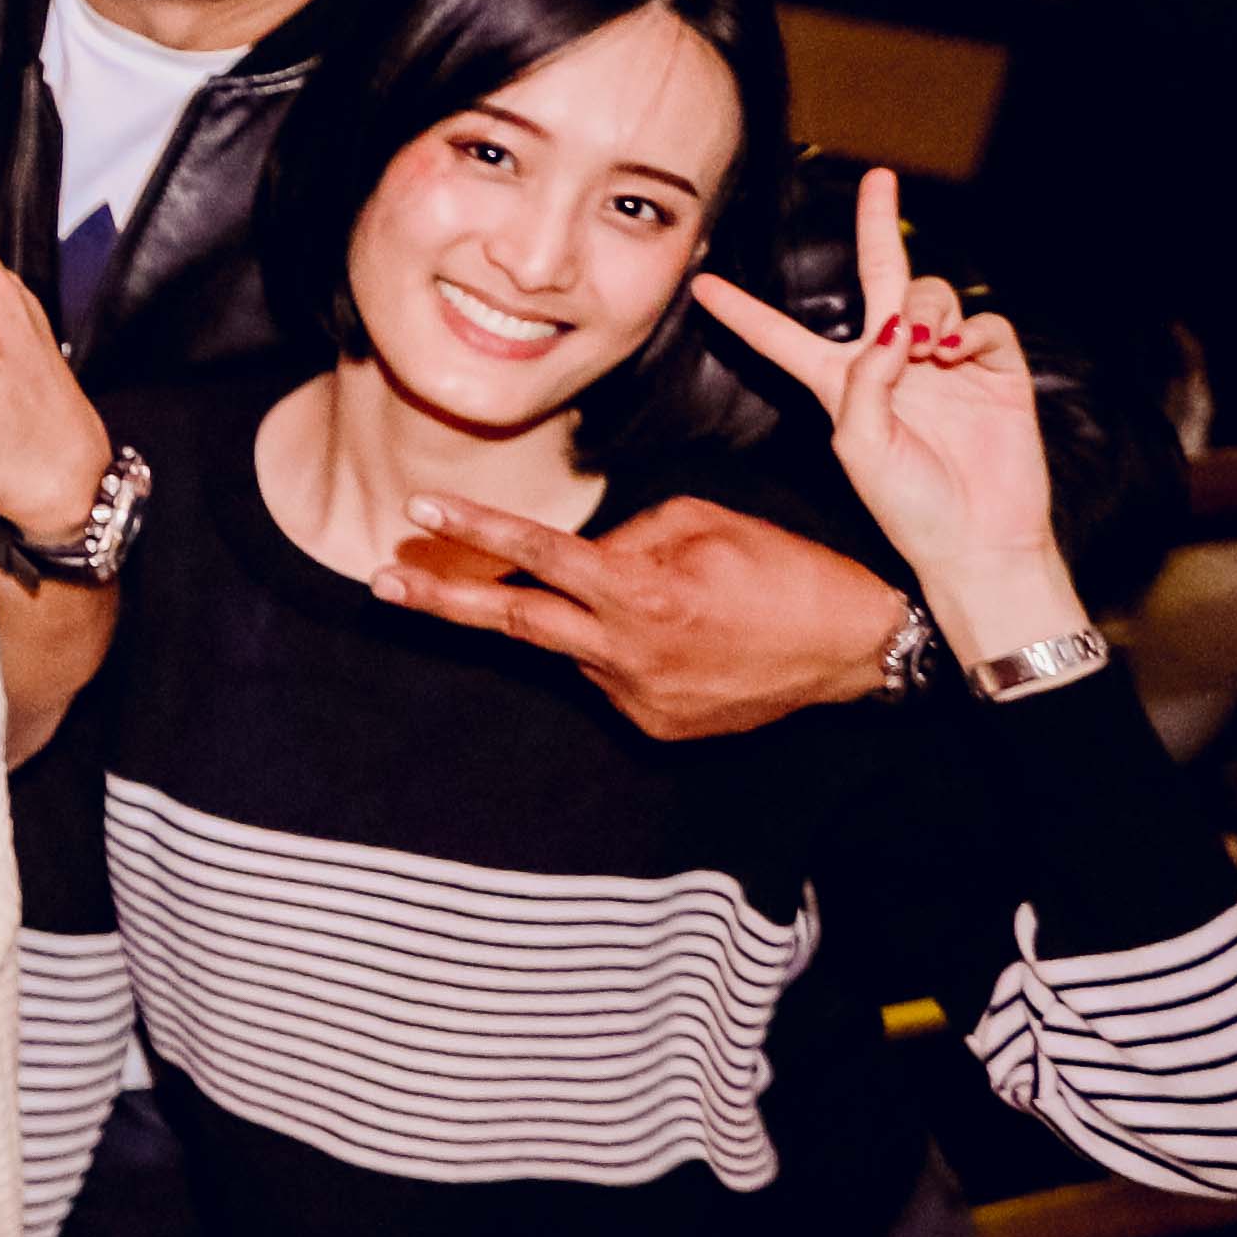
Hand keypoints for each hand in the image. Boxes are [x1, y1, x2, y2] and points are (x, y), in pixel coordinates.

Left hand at [377, 494, 920, 739]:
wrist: (852, 650)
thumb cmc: (786, 571)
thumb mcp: (706, 521)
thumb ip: (626, 533)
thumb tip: (577, 551)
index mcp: (642, 594)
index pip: (537, 557)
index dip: (473, 531)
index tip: (419, 511)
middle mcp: (629, 654)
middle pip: (513, 624)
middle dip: (443, 601)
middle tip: (383, 582)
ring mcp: (637, 697)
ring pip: (568, 647)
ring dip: (567, 618)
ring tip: (640, 598)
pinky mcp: (653, 725)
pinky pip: (606, 674)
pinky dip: (612, 646)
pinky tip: (672, 635)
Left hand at [690, 168, 1081, 644]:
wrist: (981, 541)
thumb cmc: (910, 508)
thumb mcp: (862, 450)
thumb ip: (864, 385)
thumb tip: (893, 330)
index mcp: (840, 385)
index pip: (781, 338)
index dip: (743, 313)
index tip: (701, 284)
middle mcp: (891, 362)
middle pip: (878, 279)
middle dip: (878, 226)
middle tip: (880, 177)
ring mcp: (946, 362)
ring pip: (931, 297)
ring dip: (925, 310)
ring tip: (926, 351)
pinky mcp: (995, 369)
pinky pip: (984, 322)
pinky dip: (970, 329)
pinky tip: (955, 355)